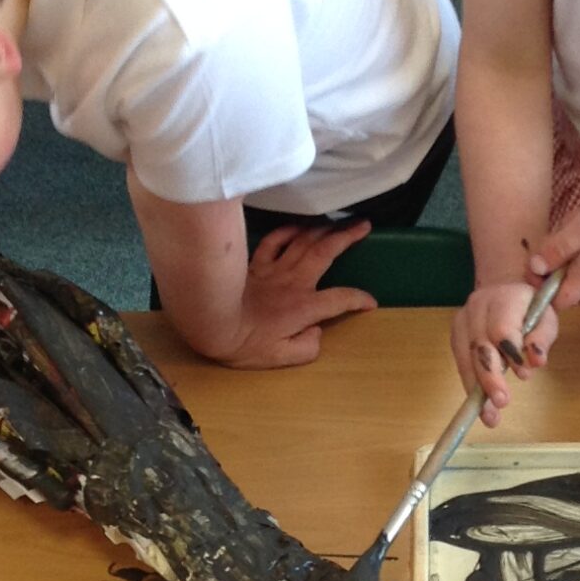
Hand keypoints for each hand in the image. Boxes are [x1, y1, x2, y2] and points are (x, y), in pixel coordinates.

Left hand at [215, 222, 374, 367]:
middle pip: (326, 252)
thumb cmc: (244, 344)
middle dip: (347, 237)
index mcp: (304, 307)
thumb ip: (307, 348)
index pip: (341, 299)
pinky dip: (287, 231)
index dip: (359, 299)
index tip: (370, 303)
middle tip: (364, 224)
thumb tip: (317, 333)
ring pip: (303, 241)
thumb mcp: (280, 358)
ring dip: (323, 229)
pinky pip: (274, 241)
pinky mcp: (256, 265)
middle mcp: (294, 282)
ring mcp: (274, 270)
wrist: (209, 322)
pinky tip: (296, 227)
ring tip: (338, 221)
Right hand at [452, 277, 558, 424]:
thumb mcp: (547, 320)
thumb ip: (542, 339)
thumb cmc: (532, 310)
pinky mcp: (456, 335)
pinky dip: (471, 385)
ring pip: (466, 357)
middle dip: (489, 376)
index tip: (524, 376)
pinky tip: (481, 406)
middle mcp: (478, 304)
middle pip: (479, 344)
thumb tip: (536, 361)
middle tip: (501, 402)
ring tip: (490, 415)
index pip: (501, 328)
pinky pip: (460, 363)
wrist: (507, 293)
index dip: (510, 353)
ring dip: (477, 387)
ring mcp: (462, 319)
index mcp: (505, 297)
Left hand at [535, 174, 579, 305]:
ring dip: (564, 247)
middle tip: (557, 233)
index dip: (539, 288)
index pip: (555, 302)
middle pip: (561, 282)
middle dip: (551, 260)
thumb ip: (555, 251)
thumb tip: (533, 270)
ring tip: (574, 223)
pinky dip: (578, 241)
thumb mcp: (579, 228)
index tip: (533, 263)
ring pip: (571, 266)